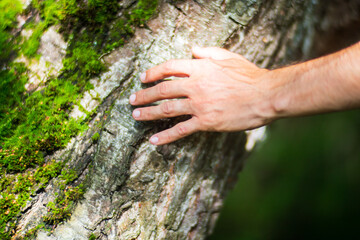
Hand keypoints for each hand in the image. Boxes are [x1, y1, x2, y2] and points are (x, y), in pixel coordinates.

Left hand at [129, 47, 274, 144]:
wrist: (264, 96)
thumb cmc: (249, 75)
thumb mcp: (228, 57)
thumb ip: (207, 52)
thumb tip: (192, 50)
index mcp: (199, 69)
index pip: (169, 68)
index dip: (153, 72)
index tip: (143, 78)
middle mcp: (195, 86)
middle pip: (163, 89)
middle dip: (144, 95)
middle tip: (132, 100)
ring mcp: (199, 105)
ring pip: (167, 109)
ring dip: (149, 112)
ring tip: (136, 115)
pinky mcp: (206, 122)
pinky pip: (181, 130)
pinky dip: (166, 136)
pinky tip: (153, 140)